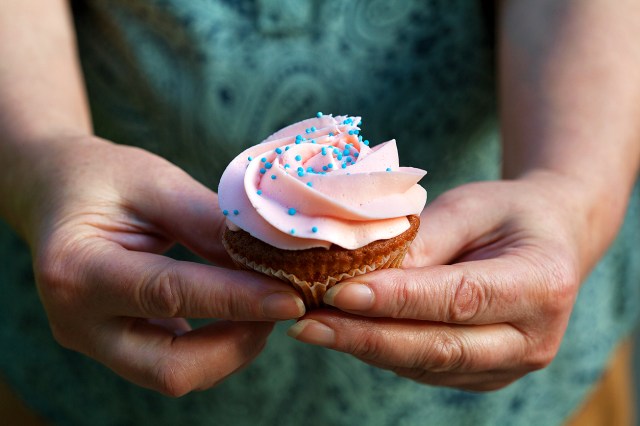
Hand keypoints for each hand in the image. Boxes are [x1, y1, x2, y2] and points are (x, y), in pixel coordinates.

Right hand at [26, 137, 304, 395]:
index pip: (169, 295)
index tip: (290, 297)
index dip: (237, 300)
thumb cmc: (102, 177)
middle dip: (238, 343)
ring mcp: (92, 340)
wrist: (57, 191)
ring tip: (263, 303)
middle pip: (170, 368)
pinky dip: (215, 346)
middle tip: (280, 304)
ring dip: (232, 347)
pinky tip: (237, 312)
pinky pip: (172, 364)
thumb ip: (209, 222)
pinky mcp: (112, 346)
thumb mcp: (156, 182)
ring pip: (175, 376)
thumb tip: (273, 256)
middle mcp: (76, 320)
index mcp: (77, 269)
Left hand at [287, 174, 587, 390]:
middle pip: (438, 347)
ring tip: (312, 326)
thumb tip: (359, 273)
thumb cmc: (509, 213)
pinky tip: (344, 331)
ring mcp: (509, 364)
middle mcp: (532, 338)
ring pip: (424, 364)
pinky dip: (381, 350)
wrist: (549, 241)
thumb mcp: (470, 206)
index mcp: (541, 284)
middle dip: (365, 337)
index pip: (457, 298)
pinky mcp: (483, 374)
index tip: (337, 293)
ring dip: (364, 346)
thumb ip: (422, 240)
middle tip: (306, 324)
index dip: (395, 300)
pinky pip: (424, 368)